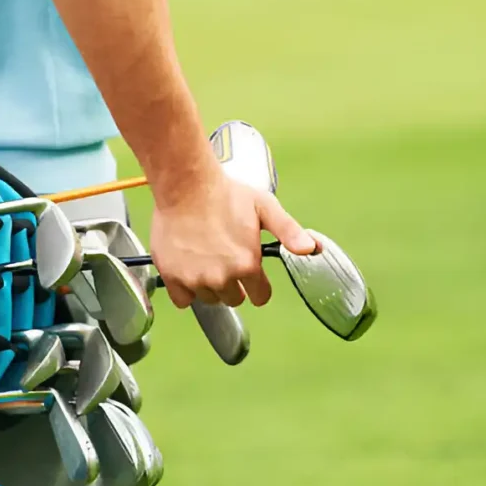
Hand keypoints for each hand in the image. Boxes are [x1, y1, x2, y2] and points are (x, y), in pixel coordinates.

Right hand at [149, 167, 317, 308]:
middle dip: (233, 283)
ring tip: (206, 258)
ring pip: (209, 299)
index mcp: (247, 265)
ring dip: (210, 285)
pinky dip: (186, 289)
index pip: (260, 297)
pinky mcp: (172, 276)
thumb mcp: (265, 207)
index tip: (250, 272)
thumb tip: (312, 249)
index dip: (258, 284)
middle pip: (233, 299)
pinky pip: (183, 300)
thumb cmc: (225, 193)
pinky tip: (188, 268)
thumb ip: (289, 232)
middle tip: (225, 257)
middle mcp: (222, 277)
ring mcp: (195, 279)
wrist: (185, 185)